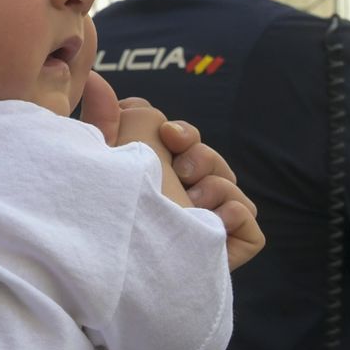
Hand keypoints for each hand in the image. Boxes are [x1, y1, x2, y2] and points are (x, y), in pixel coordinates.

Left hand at [77, 73, 264, 269]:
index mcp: (151, 176)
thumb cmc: (104, 214)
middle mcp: (178, 201)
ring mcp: (203, 228)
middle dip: (199, 155)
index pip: (181, 141)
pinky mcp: (223, 254)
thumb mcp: (103, 162)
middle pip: (210, 160)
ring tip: (190, 199)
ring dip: (214, 185)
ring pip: (231, 188)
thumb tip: (98, 79)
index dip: (179, 133)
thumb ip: (102, 119)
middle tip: (180, 166)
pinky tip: (210, 218)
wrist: (110, 270)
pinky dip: (236, 216)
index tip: (166, 135)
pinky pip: (251, 227)